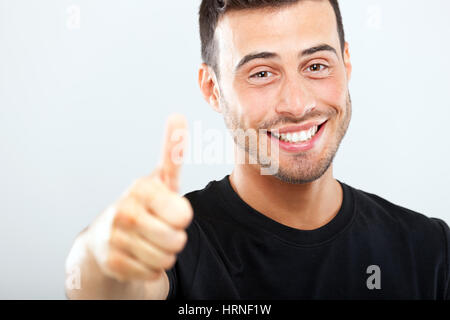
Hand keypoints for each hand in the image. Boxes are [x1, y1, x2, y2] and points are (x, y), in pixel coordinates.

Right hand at [85, 114, 192, 281]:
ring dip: (164, 254)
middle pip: (177, 240)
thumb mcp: (161, 179)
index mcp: (142, 188)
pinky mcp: (112, 262)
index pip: (183, 214)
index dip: (181, 216)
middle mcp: (125, 210)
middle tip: (161, 229)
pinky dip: (151, 269)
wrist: (107, 238)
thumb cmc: (145, 205)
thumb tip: (178, 115)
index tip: (170, 210)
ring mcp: (115, 238)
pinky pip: (152, 274)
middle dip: (176, 238)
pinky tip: (139, 255)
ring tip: (149, 241)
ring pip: (166, 259)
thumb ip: (173, 152)